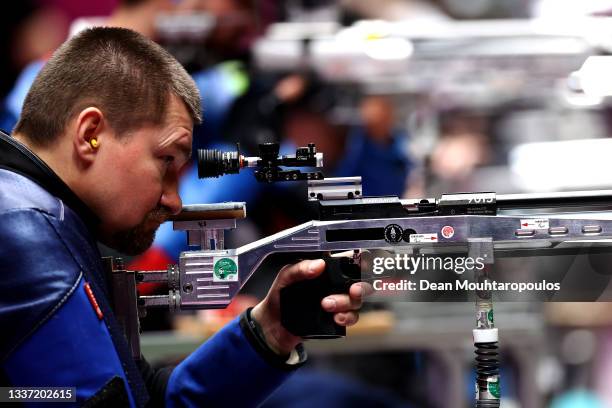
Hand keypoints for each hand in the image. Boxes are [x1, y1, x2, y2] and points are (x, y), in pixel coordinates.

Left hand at [251, 259, 368, 354]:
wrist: (273, 325)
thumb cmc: (279, 296)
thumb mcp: (285, 277)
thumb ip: (299, 268)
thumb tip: (318, 265)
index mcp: (325, 270)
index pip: (349, 261)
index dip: (361, 260)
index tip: (363, 263)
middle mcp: (335, 285)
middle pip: (360, 282)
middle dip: (361, 286)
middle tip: (352, 290)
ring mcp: (338, 302)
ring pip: (356, 301)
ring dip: (346, 302)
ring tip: (327, 305)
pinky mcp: (336, 319)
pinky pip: (352, 317)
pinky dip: (347, 317)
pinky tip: (336, 318)